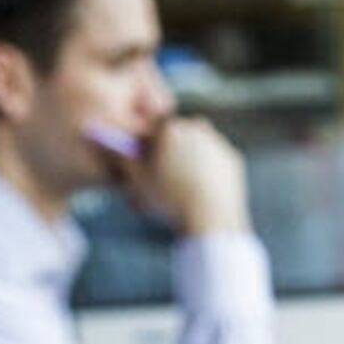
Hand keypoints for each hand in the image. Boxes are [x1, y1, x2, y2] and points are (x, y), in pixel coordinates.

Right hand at [125, 115, 250, 235]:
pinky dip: (206, 173)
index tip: (143, 164)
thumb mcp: (137, 181)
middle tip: (162, 179)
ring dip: (187, 163)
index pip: (152, 129)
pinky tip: (199, 194)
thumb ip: (123, 159)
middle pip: (175, 137)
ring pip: (196, 150)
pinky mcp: (232, 158)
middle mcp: (196, 128)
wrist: (211, 215)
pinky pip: (213, 162)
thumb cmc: (171, 198)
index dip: (146, 147)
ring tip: (181, 191)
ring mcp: (217, 142)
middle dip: (168, 152)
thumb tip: (111, 145)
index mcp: (170, 129)